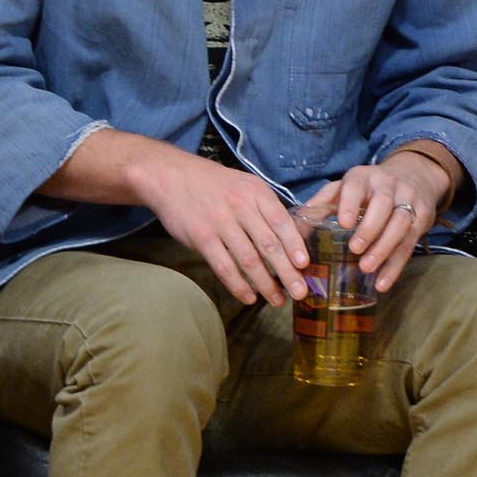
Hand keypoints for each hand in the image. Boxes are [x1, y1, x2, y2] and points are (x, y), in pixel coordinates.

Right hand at [148, 150, 312, 306]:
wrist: (171, 176)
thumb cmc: (216, 185)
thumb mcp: (246, 186)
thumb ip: (266, 209)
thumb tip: (292, 241)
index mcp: (257, 193)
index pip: (282, 222)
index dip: (295, 245)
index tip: (305, 265)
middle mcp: (241, 206)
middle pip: (269, 244)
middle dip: (287, 272)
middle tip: (300, 292)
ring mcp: (221, 223)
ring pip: (248, 259)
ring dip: (265, 284)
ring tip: (277, 300)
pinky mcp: (202, 238)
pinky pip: (224, 267)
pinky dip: (238, 285)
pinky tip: (249, 297)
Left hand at [296, 152, 450, 293]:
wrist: (414, 176)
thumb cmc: (369, 188)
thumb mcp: (347, 186)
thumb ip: (325, 201)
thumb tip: (298, 222)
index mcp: (364, 177)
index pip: (357, 185)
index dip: (351, 203)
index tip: (344, 223)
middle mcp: (388, 185)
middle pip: (383, 205)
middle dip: (370, 228)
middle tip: (355, 249)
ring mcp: (408, 200)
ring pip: (400, 224)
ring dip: (384, 248)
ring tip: (366, 268)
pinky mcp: (422, 217)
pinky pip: (410, 244)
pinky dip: (396, 266)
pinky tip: (382, 283)